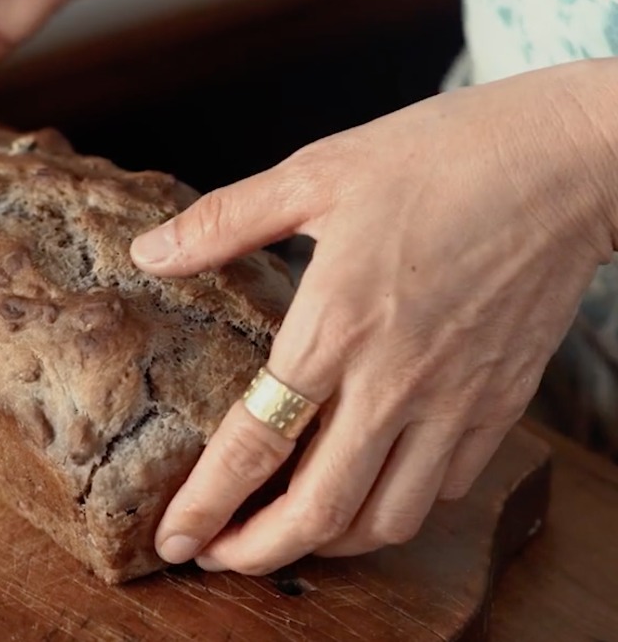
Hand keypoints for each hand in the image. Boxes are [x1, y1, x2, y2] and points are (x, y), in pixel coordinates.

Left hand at [131, 59, 617, 573]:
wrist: (569, 162)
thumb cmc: (441, 158)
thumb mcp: (317, 173)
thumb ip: (225, 221)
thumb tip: (149, 251)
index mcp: (335, 326)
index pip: (256, 445)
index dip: (207, 503)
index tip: (175, 538)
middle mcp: (394, 381)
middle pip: (319, 509)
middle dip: (258, 551)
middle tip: (218, 558)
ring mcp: (454, 401)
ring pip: (388, 517)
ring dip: (328, 543)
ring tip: (287, 534)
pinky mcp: (499, 404)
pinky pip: (445, 488)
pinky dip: (397, 508)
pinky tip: (368, 490)